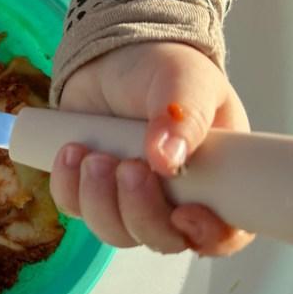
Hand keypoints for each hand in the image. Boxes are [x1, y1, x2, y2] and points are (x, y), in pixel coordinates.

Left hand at [50, 41, 254, 255]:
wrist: (113, 54)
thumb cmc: (162, 68)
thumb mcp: (185, 80)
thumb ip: (184, 116)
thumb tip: (167, 162)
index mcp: (215, 179)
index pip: (224, 233)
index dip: (208, 236)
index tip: (185, 213)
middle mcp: (175, 197)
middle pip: (162, 239)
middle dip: (140, 212)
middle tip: (127, 168)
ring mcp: (130, 197)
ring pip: (115, 231)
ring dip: (100, 200)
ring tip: (94, 156)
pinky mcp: (90, 188)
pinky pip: (74, 208)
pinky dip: (68, 186)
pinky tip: (71, 151)